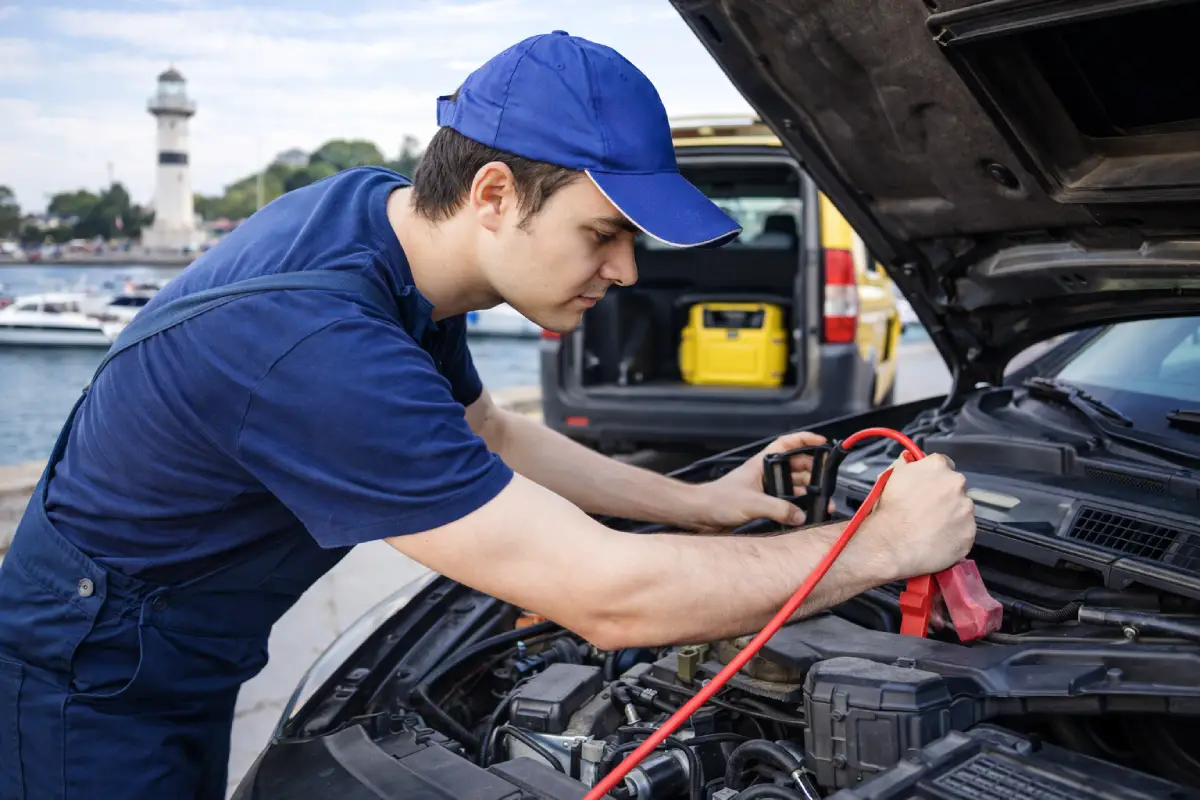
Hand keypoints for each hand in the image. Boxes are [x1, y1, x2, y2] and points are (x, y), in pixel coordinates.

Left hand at [685, 431, 831, 531]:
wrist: (700, 514)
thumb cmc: (716, 499)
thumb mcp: (753, 502)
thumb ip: (779, 509)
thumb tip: (800, 514)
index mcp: (761, 463)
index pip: (788, 443)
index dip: (806, 439)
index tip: (822, 442)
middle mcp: (764, 474)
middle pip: (796, 467)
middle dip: (813, 473)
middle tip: (826, 481)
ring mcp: (764, 489)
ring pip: (792, 486)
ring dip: (806, 493)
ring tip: (819, 501)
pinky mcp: (761, 504)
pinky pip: (784, 502)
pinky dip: (795, 507)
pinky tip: (802, 514)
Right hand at [865, 454, 975, 579]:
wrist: (891, 546)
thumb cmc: (888, 512)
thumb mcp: (889, 478)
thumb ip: (905, 464)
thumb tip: (911, 459)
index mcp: (937, 467)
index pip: (943, 463)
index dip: (934, 476)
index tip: (927, 486)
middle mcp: (956, 484)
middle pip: (955, 487)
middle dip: (944, 496)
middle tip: (926, 510)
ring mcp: (966, 510)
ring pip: (962, 510)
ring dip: (951, 516)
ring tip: (930, 528)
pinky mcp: (970, 533)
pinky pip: (964, 532)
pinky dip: (953, 536)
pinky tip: (936, 540)